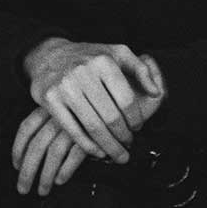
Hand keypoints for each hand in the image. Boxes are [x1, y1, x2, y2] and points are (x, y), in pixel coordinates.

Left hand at [11, 107, 88, 195]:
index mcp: (51, 106)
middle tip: (23, 189)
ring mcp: (76, 123)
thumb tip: (34, 151)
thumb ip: (54, 121)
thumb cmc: (93, 103)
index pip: (26, 128)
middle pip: (36, 145)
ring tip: (42, 191)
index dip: (18, 148)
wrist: (125, 90)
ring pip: (53, 153)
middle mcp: (60, 114)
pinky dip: (66, 170)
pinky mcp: (92, 133)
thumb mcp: (69, 107)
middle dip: (27, 171)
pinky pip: (74, 155)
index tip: (16, 165)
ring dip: (45, 176)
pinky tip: (61, 181)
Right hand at [12, 55, 165, 195]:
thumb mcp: (118, 53)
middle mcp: (83, 72)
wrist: (50, 55)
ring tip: (118, 154)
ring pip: (93, 126)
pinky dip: (88, 145)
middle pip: (110, 116)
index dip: (135, 118)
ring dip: (109, 145)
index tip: (137, 128)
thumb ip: (142, 70)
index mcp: (104, 61)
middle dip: (123, 136)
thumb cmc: (90, 58)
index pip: (126, 99)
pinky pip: (72, 129)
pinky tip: (98, 152)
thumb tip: (156, 92)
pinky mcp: (50, 99)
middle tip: (129, 145)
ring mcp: (65, 86)